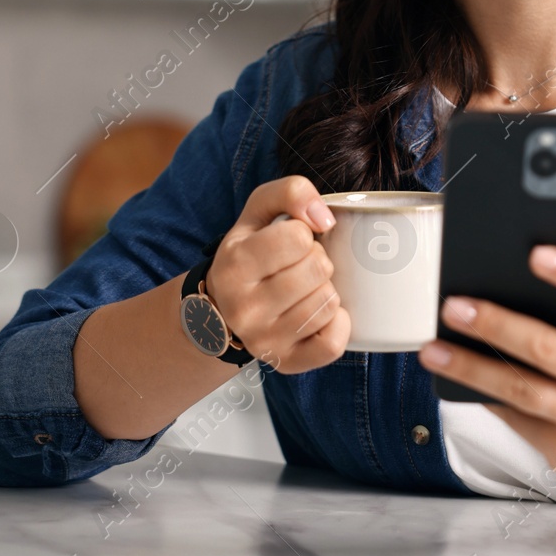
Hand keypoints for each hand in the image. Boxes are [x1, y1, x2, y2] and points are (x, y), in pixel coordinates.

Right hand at [204, 176, 350, 372]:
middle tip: (298, 267)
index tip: (289, 242)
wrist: (220, 311)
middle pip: (318, 268)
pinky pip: (334, 343)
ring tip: (302, 289)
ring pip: (329, 302)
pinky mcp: (286, 363)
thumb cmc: (249, 254)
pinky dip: (336, 324)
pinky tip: (317, 315)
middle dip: (317, 260)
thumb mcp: (257, 212)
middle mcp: (243, 308)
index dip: (303, 233)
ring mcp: (264, 341)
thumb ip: (290, 192)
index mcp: (233, 265)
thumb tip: (325, 217)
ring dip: (325, 289)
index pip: (298, 237)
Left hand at [417, 245, 555, 491]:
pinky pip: (516, 417)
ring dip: (472, 368)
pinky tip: (454, 376)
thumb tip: (515, 278)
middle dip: (497, 325)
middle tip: (455, 305)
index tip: (536, 253)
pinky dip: (482, 394)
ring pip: (522, 390)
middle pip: (551, 349)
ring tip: (433, 349)